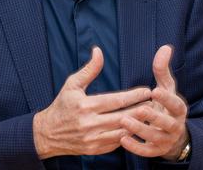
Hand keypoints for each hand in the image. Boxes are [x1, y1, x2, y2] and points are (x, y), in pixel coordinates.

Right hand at [33, 47, 151, 158]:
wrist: (47, 134)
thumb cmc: (61, 105)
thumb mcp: (72, 84)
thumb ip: (89, 69)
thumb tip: (99, 51)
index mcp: (85, 106)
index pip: (116, 101)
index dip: (134, 96)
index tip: (147, 90)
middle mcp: (89, 124)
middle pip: (123, 117)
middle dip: (141, 109)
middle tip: (155, 103)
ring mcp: (92, 139)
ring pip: (122, 132)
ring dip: (137, 124)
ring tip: (150, 115)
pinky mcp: (94, 150)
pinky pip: (116, 144)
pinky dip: (128, 136)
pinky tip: (137, 128)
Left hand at [120, 45, 188, 159]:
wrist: (172, 135)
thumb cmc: (166, 105)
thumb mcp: (167, 87)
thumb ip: (163, 69)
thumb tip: (165, 47)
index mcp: (179, 109)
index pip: (175, 104)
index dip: (166, 98)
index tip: (155, 91)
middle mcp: (175, 126)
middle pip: (166, 123)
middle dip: (153, 117)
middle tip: (139, 109)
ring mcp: (166, 140)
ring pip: (154, 137)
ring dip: (140, 130)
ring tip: (124, 121)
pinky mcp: (156, 151)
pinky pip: (146, 151)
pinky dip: (135, 146)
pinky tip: (122, 139)